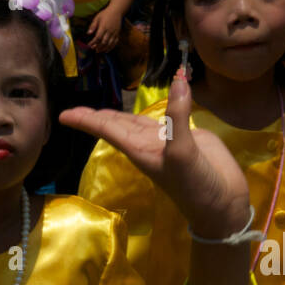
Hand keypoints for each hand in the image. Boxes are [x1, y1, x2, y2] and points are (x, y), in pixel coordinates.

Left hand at [60, 71, 249, 236]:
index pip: (106, 128)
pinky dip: (162, 105)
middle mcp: (147, 144)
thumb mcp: (181, 153)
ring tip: (102, 107)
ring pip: (137, 122)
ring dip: (121, 113)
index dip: (86, 120)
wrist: (221, 203)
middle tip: (75, 109)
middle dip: (96, 117)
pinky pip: (167, 117)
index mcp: (138, 148)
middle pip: (116, 125)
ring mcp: (165, 141)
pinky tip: (156, 101)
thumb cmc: (194, 185)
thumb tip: (178, 81)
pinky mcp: (185, 137)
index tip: (63, 115)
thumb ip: (178, 117)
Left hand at [86, 3, 121, 53]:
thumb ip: (93, 26)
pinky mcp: (118, 33)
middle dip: (98, 47)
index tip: (89, 45)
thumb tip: (88, 33)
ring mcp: (114, 33)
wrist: (116, 11)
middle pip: (104, 42)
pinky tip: (106, 50)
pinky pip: (115, 42)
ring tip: (99, 51)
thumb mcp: (97, 18)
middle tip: (93, 49)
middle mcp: (109, 31)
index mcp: (103, 27)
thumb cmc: (105, 14)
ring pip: (109, 43)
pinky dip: (111, 47)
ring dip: (104, 48)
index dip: (93, 42)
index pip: (98, 37)